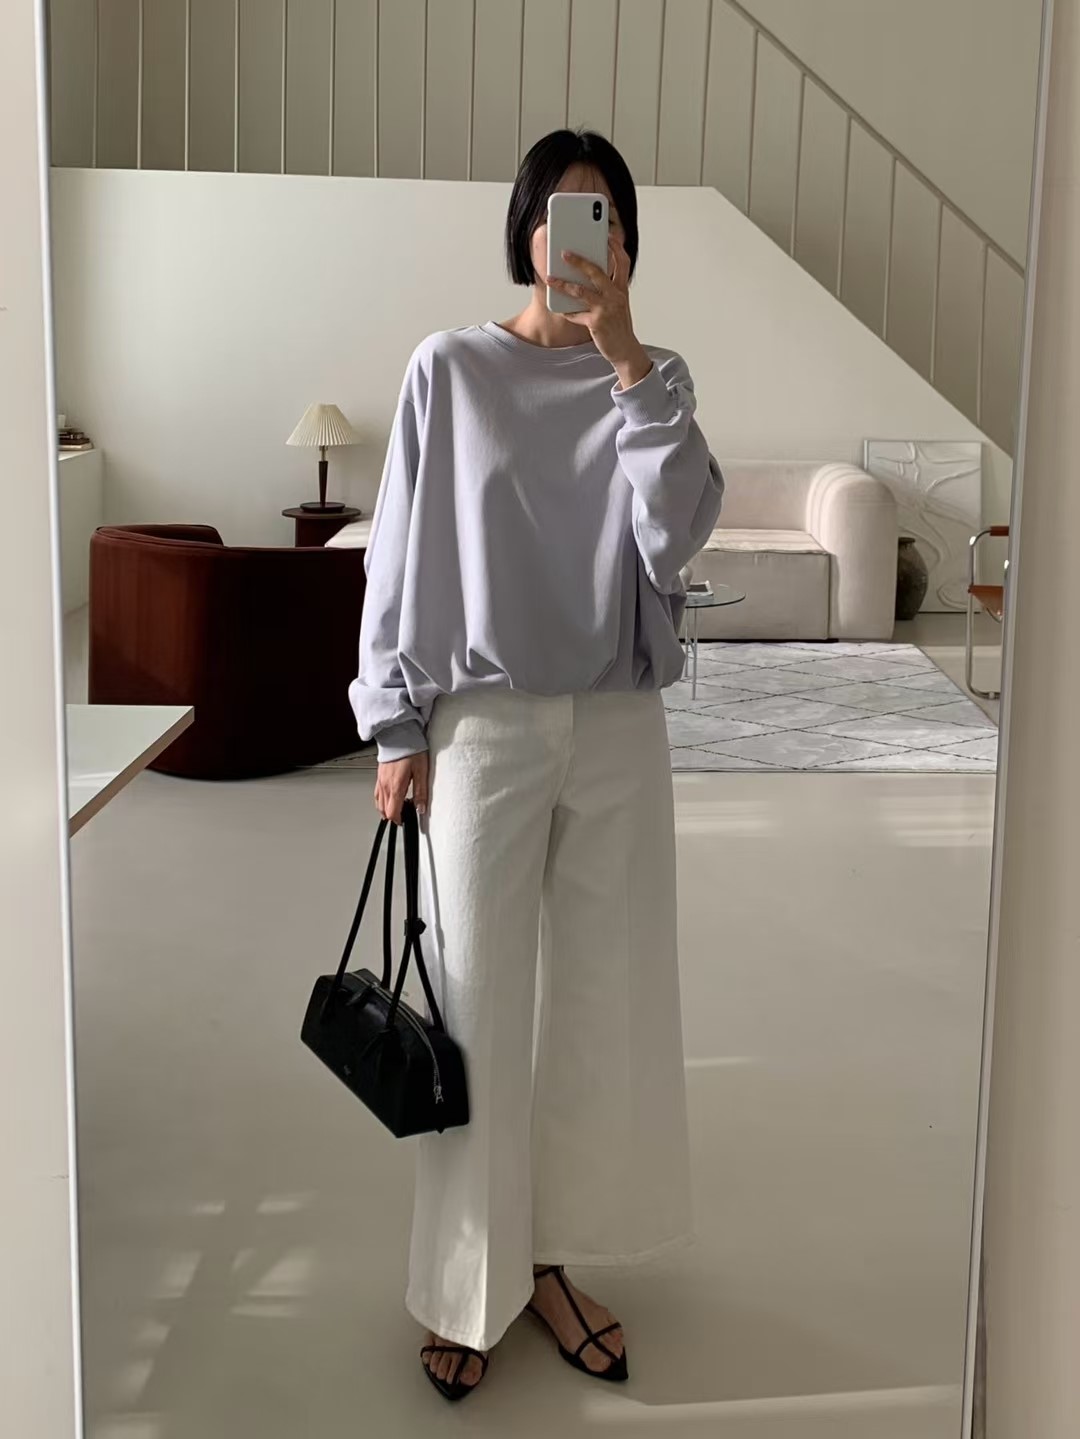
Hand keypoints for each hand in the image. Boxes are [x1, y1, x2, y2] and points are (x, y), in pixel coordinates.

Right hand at [375, 751, 429, 825]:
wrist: (398, 734)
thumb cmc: (411, 750)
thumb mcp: (422, 771)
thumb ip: (421, 792)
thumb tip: (421, 808)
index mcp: (395, 786)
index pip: (392, 812)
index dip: (398, 820)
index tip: (405, 821)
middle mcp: (385, 785)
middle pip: (383, 810)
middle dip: (393, 816)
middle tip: (403, 816)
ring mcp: (380, 780)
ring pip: (378, 803)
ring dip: (386, 809)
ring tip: (397, 808)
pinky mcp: (379, 775)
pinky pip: (377, 793)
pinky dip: (382, 800)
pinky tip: (389, 797)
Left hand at [546, 240, 652, 389]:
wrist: (625, 350)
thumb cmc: (618, 326)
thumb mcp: (618, 304)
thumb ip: (607, 289)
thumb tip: (585, 276)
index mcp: (621, 289)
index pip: (622, 262)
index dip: (615, 247)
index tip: (607, 235)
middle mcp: (615, 296)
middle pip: (596, 271)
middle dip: (579, 260)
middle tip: (564, 252)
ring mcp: (606, 309)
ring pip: (581, 291)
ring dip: (563, 284)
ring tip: (550, 278)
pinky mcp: (596, 322)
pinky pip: (576, 314)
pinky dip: (567, 311)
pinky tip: (560, 308)